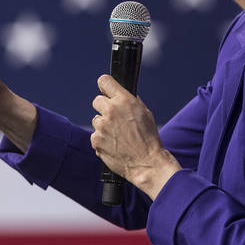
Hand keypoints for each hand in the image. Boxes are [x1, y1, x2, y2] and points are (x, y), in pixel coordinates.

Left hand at [90, 74, 180, 199]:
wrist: (146, 162)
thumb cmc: (149, 138)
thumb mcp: (145, 113)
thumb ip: (132, 102)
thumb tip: (123, 96)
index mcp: (124, 101)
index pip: (105, 81)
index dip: (105, 86)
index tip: (106, 90)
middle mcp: (111, 111)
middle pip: (97, 100)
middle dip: (104, 108)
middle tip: (114, 118)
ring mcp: (102, 126)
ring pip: (96, 120)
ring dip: (104, 126)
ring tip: (118, 135)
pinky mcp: (96, 140)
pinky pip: (95, 135)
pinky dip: (102, 139)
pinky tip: (114, 145)